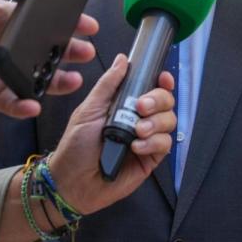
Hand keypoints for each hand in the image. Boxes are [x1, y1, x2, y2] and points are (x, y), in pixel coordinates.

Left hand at [0, 0, 97, 117]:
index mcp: (12, 22)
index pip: (48, 24)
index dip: (70, 25)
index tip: (89, 26)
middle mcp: (13, 48)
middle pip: (50, 53)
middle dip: (71, 54)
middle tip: (87, 53)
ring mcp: (4, 72)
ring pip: (38, 80)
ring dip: (57, 82)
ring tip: (73, 79)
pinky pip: (13, 103)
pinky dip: (24, 106)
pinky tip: (34, 104)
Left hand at [50, 54, 175, 213]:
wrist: (73, 181)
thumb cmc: (76, 145)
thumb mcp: (89, 109)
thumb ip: (108, 84)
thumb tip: (123, 59)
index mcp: (125, 104)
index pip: (152, 86)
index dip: (161, 81)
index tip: (162, 78)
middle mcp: (139, 118)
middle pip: (166, 101)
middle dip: (157, 100)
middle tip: (140, 107)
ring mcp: (147, 138)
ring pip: (169, 121)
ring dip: (155, 123)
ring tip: (136, 131)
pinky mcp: (151, 158)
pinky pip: (165, 144)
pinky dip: (152, 142)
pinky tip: (136, 147)